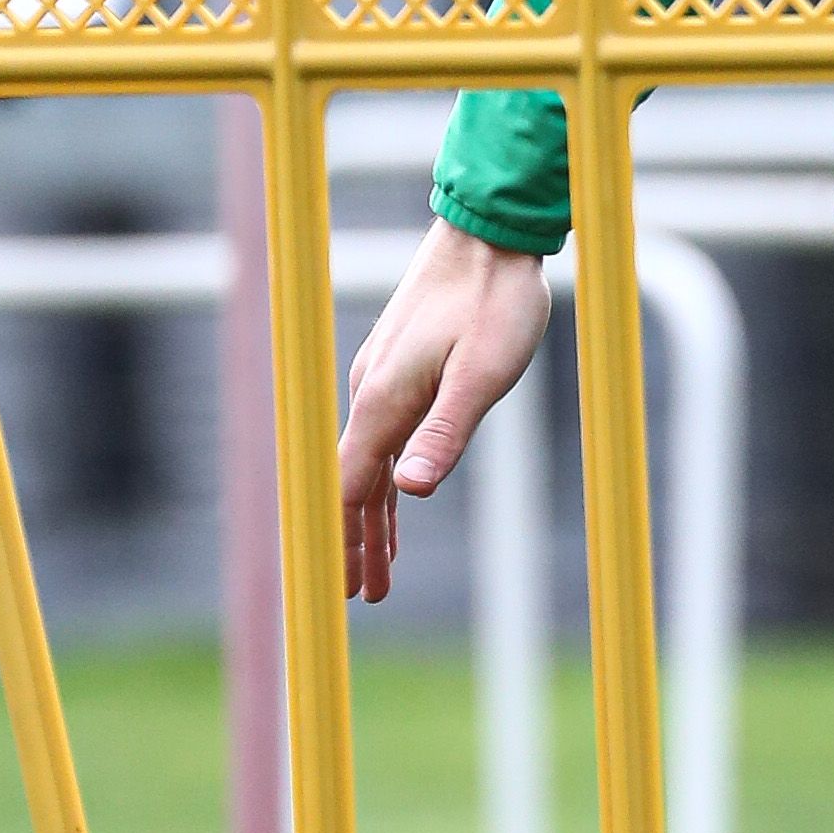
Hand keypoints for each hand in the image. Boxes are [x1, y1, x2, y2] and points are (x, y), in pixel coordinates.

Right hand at [338, 220, 551, 603]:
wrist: (487, 233)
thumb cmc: (494, 301)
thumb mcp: (483, 374)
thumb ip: (446, 432)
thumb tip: (409, 492)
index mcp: (384, 400)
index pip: (350, 488)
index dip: (343, 542)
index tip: (338, 591)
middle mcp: (371, 392)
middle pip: (355, 484)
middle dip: (357, 544)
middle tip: (364, 598)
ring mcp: (382, 380)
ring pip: (370, 464)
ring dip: (374, 519)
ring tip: (381, 571)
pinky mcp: (400, 370)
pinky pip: (384, 439)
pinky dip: (387, 481)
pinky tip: (398, 501)